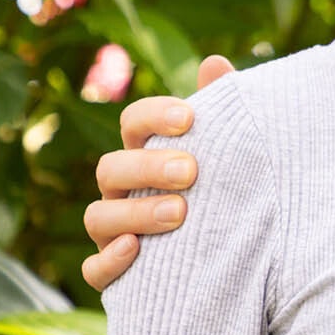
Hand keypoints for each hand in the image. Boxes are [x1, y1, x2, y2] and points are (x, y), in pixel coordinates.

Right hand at [80, 54, 235, 290]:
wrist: (241, 245)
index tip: (190, 117)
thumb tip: (214, 62)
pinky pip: (93, 270)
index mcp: (147, 152)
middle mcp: (123, 190)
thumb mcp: (232, 147)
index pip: (133, 122)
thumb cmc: (226, 184)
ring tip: (180, 213)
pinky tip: (135, 249)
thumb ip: (223, 108)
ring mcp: (114, 231)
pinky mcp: (117, 272)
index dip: (154, 116)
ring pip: (97, 217)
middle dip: (147, 166)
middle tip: (191, 171)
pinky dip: (108, 261)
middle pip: (111, 168)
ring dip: (134, 213)